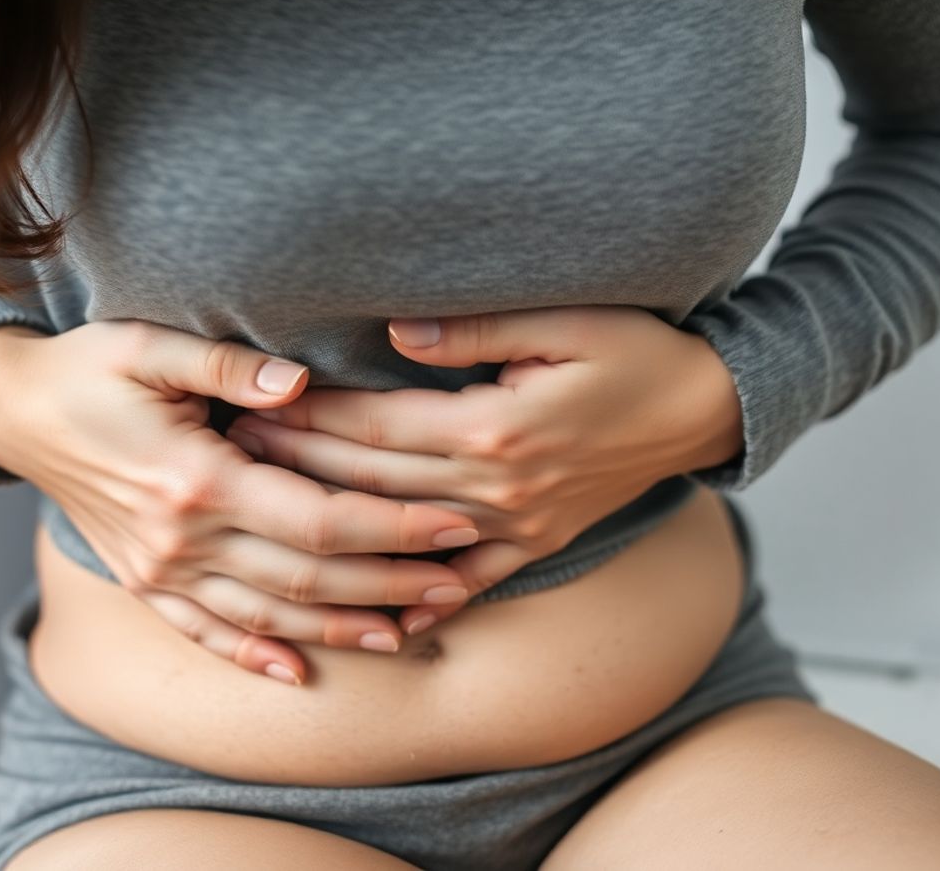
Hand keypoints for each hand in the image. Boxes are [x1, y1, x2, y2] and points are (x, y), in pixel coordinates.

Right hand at [0, 320, 477, 683]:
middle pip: (306, 577)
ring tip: (403, 632)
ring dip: (338, 628)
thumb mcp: (149, 347)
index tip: (451, 522)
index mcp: (195, 479)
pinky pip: (204, 634)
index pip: (318, 517)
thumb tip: (301, 384)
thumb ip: (227, 370)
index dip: (391, 525)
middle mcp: (180, 539)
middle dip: (387, 584)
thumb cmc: (89, 369)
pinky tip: (298, 672)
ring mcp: (159, 571)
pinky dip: (253, 656)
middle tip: (455, 583)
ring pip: (266, 616)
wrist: (14, 413)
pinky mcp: (144, 584)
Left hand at [226, 305, 744, 635]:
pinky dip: (426, 603)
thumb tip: (395, 330)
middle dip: (300, 469)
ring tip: (277, 518)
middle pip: (375, 482)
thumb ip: (475, 329)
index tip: (253, 409)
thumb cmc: (635, 352)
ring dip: (339, 529)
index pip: (375, 425)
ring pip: (407, 537)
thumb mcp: (564, 320)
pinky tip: (385, 620)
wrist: (705, 409)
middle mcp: (498, 488)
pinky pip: (472, 584)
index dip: (309, 417)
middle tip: (234, 458)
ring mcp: (518, 525)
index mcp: (494, 428)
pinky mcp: (537, 545)